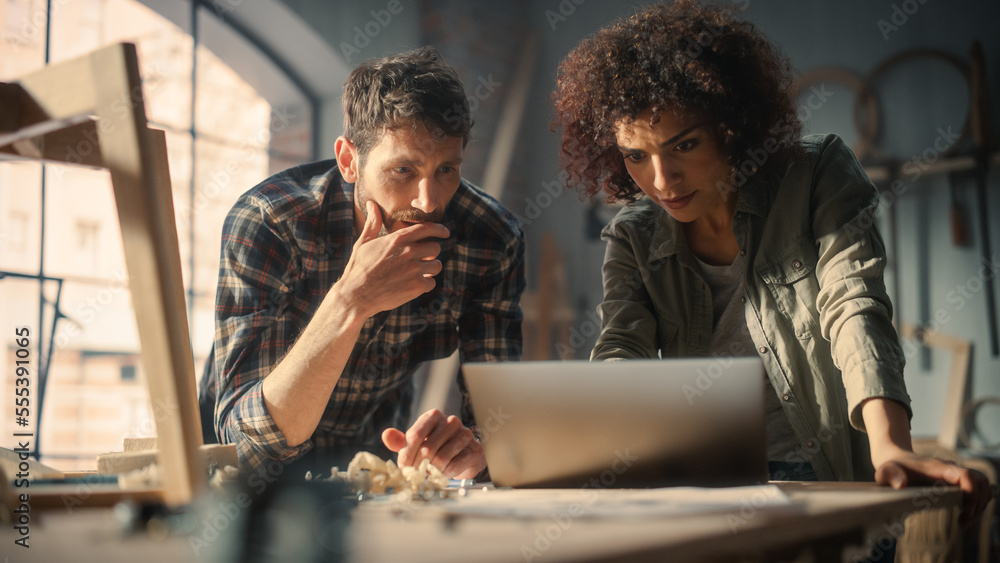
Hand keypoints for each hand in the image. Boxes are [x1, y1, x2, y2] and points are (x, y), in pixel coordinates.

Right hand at [337, 201, 448, 317]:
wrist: (356, 295)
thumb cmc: (358, 268)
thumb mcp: (363, 243)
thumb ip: (373, 224)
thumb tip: (371, 204)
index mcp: (398, 239)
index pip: (427, 228)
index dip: (439, 229)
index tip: (445, 233)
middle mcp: (409, 252)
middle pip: (435, 248)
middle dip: (430, 253)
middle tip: (422, 259)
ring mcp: (414, 270)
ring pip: (436, 265)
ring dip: (430, 269)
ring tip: (419, 272)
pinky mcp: (416, 287)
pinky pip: (432, 283)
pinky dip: (425, 285)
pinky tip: (414, 285)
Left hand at [381, 409, 485, 478]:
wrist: (462, 456)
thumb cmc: (435, 448)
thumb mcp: (415, 443)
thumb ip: (400, 441)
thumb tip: (386, 435)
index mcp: (433, 416)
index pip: (415, 435)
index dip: (406, 455)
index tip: (403, 468)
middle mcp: (450, 421)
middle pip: (427, 449)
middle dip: (418, 466)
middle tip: (415, 475)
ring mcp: (465, 434)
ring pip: (440, 458)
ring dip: (431, 471)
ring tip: (429, 474)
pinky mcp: (474, 449)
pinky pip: (454, 466)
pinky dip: (445, 474)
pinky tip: (442, 474)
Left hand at [875, 450, 992, 526]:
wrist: (896, 458)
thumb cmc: (892, 467)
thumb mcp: (886, 471)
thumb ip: (891, 476)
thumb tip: (901, 484)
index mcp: (937, 467)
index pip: (965, 475)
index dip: (971, 492)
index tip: (964, 511)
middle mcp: (951, 469)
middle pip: (980, 481)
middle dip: (978, 503)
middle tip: (963, 521)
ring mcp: (955, 474)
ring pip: (982, 485)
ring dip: (980, 504)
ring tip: (964, 520)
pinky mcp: (956, 480)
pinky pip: (977, 489)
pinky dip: (977, 502)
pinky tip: (965, 514)